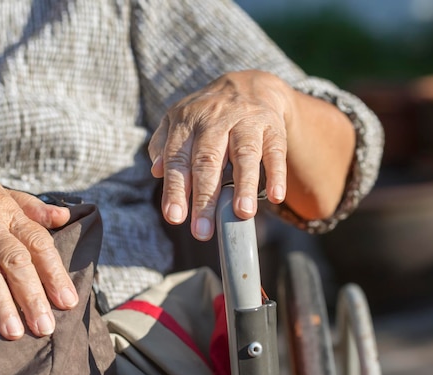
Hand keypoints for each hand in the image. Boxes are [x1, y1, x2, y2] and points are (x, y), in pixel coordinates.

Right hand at [0, 148, 76, 339]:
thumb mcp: (0, 191)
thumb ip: (32, 207)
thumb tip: (64, 216)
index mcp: (7, 212)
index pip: (38, 243)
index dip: (54, 272)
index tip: (67, 300)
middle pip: (15, 261)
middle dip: (32, 296)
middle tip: (44, 326)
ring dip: (0, 303)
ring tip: (13, 331)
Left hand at [149, 70, 291, 240]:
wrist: (249, 84)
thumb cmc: (207, 114)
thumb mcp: (178, 121)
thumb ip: (163, 145)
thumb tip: (156, 171)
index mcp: (186, 123)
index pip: (178, 159)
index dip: (175, 189)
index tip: (175, 217)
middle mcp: (214, 120)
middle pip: (208, 161)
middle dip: (205, 197)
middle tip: (203, 231)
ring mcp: (245, 121)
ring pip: (244, 154)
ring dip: (243, 185)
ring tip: (242, 213)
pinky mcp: (272, 126)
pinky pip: (275, 150)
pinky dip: (276, 173)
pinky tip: (275, 196)